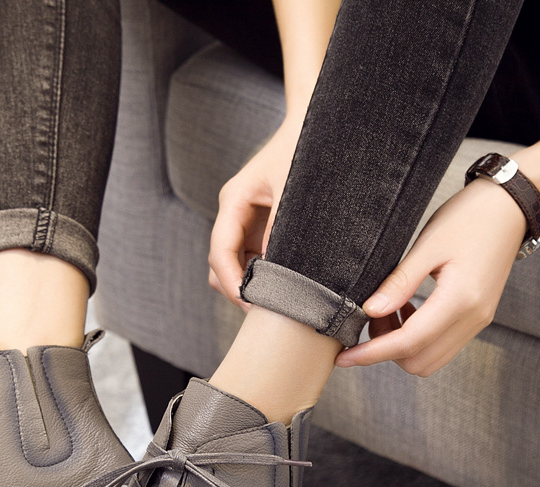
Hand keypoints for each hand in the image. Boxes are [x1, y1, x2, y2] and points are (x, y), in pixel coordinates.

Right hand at [208, 120, 301, 308]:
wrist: (319, 121)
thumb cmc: (307, 146)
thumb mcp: (295, 188)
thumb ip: (283, 227)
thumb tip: (280, 270)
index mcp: (234, 200)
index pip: (220, 252)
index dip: (232, 282)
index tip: (250, 303)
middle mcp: (235, 214)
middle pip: (221, 266)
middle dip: (240, 290)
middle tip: (270, 311)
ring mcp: (247, 224)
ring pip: (236, 268)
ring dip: (253, 286)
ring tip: (283, 302)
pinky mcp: (262, 230)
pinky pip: (256, 262)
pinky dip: (267, 278)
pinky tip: (290, 287)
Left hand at [335, 178, 525, 375]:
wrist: (507, 207)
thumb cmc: (468, 218)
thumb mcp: (426, 246)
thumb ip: (398, 282)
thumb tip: (370, 311)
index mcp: (460, 300)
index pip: (408, 342)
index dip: (371, 353)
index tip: (343, 357)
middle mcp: (473, 318)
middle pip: (418, 361)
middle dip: (385, 350)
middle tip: (370, 319)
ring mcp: (477, 321)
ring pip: (430, 359)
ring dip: (401, 346)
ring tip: (388, 311)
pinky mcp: (476, 318)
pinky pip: (441, 345)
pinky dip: (416, 339)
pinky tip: (406, 309)